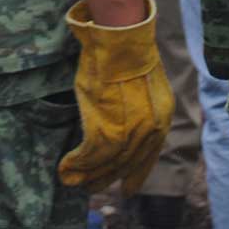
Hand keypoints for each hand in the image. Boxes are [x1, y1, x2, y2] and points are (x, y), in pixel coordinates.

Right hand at [57, 0, 172, 191]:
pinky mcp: (107, 129)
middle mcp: (151, 129)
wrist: (120, 39)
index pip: (149, 155)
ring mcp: (130, 131)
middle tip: (93, 188)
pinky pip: (90, 155)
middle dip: (109, 177)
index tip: (128, 188)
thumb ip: (139, 108)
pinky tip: (67, 167)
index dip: (136, 173)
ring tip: (74, 181)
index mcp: (162, 116)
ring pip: (108, 163)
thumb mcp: (143, 83)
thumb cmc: (125, 52)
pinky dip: (77, 163)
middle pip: (128, 163)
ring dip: (89, 174)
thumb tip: (125, 118)